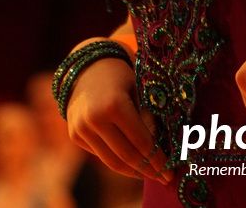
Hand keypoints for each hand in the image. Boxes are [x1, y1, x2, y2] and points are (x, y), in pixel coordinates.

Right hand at [66, 56, 172, 183]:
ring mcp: (81, 129)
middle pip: (126, 155)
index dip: (157, 158)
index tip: (170, 170)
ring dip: (132, 171)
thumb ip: (149, 117)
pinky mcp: (75, 135)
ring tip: (150, 175)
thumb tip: (160, 147)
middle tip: (164, 178)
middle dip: (147, 169)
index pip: (140, 140)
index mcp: (114, 104)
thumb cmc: (121, 75)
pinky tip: (132, 164)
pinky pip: (100, 154)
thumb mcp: (139, 89)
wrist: (87, 67)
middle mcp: (94, 119)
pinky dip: (117, 161)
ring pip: (111, 161)